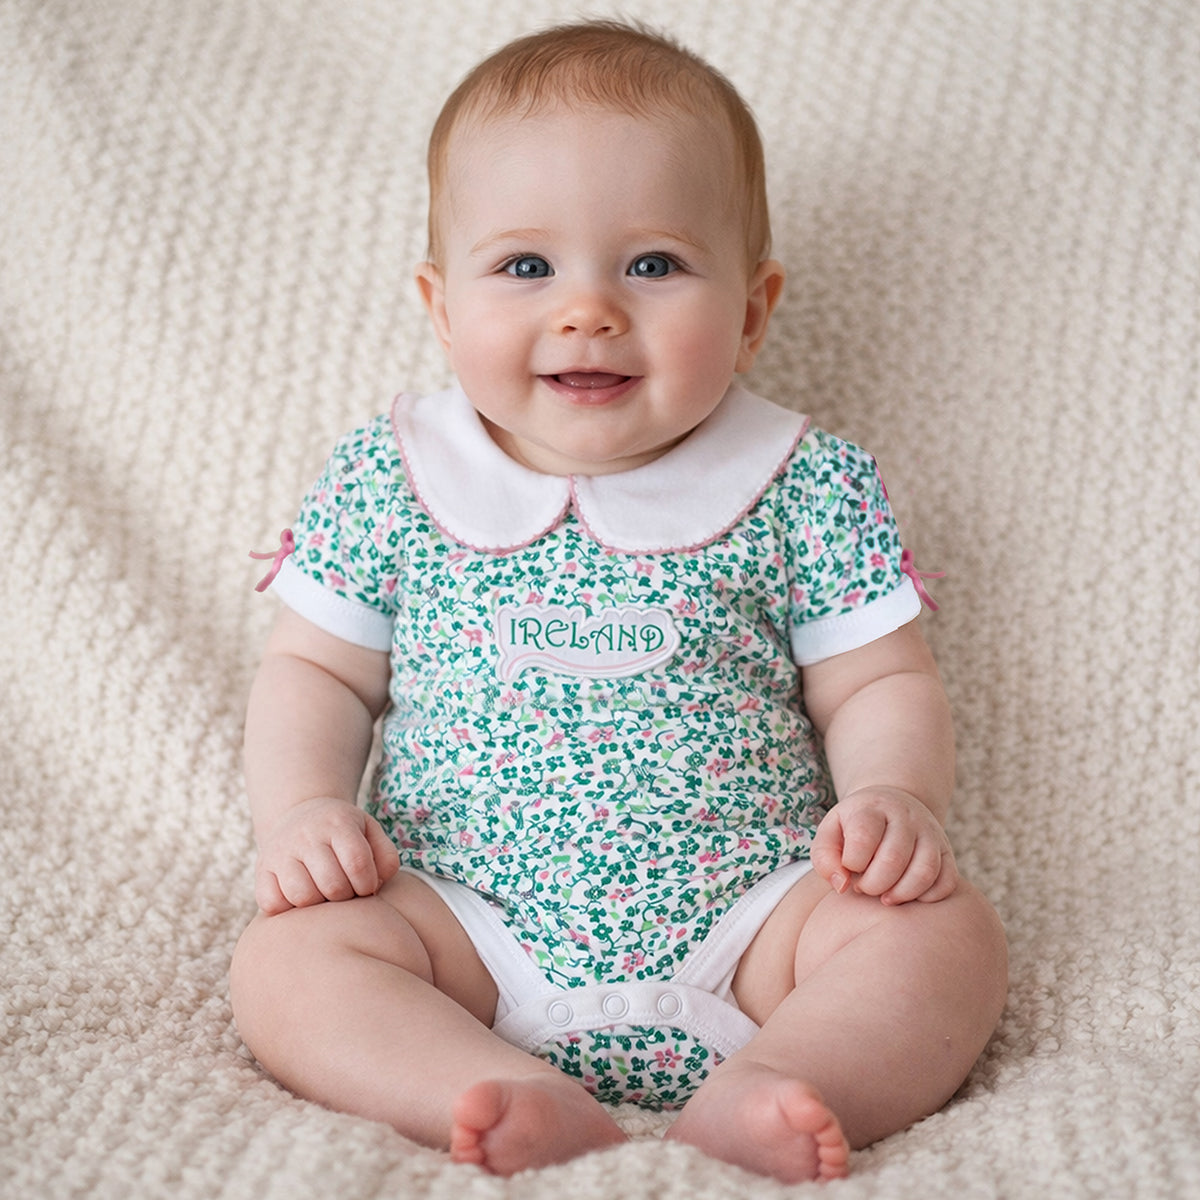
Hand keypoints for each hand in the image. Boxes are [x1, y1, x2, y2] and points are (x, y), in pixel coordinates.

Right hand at [254, 797, 399, 914]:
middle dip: (346, 896)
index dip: (368, 884)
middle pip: (332, 885)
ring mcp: (280, 852)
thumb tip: (376, 885)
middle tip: (346, 891)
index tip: (367, 887)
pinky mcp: (262, 870)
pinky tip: (300, 898)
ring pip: (302, 896)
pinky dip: (288, 908)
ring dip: (319, 905)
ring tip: (325, 895)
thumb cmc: (344, 832)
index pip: (357, 862)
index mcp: (337, 822)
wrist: (301, 814)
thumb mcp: (370, 832)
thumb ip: (385, 856)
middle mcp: (306, 835)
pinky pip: (272, 903)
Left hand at [811, 786, 957, 904]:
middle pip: (893, 859)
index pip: (863, 838)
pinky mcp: (947, 851)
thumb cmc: (855, 826)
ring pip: (924, 871)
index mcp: (872, 808)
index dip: (852, 863)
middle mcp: (905, 817)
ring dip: (902, 894)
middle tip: (864, 887)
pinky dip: (929, 897)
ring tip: (885, 897)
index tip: (849, 868)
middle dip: (873, 884)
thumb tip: (841, 886)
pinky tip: (910, 896)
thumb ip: (825, 857)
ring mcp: (930, 833)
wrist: (893, 804)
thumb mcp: (831, 831)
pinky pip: (947, 881)